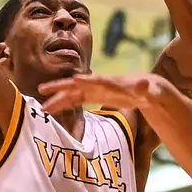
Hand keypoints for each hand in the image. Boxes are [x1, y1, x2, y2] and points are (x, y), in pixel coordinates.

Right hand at [39, 72, 168, 114]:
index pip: (96, 80)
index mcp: (111, 82)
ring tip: (41, 109)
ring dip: (57, 100)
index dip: (86, 80)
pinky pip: (74, 100)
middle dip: (60, 86)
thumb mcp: (149, 91)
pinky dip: (63, 105)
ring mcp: (94, 90)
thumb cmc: (148, 90)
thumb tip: (146, 83)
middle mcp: (98, 84)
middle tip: (42, 89)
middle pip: (76, 84)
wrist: (146, 89)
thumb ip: (145, 88)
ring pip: (71, 94)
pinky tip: (51, 112)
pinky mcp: (93, 96)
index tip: (73, 80)